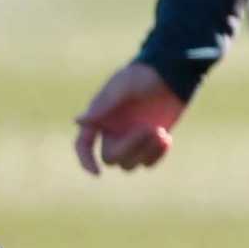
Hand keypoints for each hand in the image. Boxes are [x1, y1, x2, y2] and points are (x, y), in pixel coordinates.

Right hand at [72, 60, 187, 175]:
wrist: (171, 74)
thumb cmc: (142, 76)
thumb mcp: (122, 88)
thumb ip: (102, 107)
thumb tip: (77, 121)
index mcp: (100, 119)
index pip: (83, 144)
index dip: (86, 160)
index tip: (96, 173)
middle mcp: (112, 133)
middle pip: (111, 158)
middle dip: (131, 147)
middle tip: (150, 129)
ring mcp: (131, 140)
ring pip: (130, 164)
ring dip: (146, 151)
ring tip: (161, 132)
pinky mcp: (150, 144)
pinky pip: (148, 163)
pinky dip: (157, 155)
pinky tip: (167, 138)